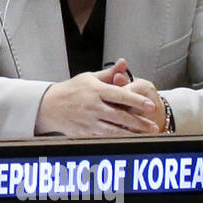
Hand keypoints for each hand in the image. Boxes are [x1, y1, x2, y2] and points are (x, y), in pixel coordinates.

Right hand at [34, 61, 161, 136]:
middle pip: (121, 115)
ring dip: (132, 133)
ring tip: (146, 134)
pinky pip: (105, 137)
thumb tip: (124, 63)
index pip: (121, 95)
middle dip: (139, 122)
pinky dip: (118, 139)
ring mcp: (89, 121)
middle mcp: (93, 106)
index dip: (137, 101)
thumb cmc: (70, 90)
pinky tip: (129, 139)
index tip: (150, 105)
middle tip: (154, 125)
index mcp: (95, 90)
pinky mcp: (85, 132)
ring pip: (114, 129)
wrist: (48, 106)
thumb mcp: (88, 78)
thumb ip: (109, 73)